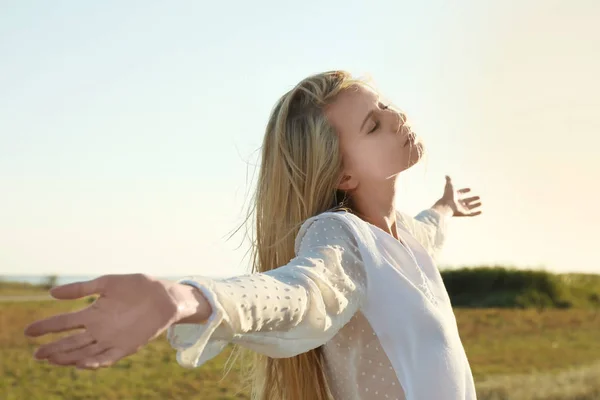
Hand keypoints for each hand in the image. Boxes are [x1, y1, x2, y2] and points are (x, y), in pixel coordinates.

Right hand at [24, 274, 203, 369]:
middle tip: (36, 354)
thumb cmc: (137, 286)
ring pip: (85, 353)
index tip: (28, 331)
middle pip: (71, 342)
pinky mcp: (126, 347)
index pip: (65, 323)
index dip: (47, 327)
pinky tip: (82, 363)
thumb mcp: (107, 283)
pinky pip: (107, 358)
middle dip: (54, 348)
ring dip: (70, 357)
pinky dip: (94, 362)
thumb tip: (52, 293)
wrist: (163, 296)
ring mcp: (111, 339)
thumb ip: (81, 289)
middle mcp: (99, 329)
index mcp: (93, 313)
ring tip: (52, 359)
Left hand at [434, 175, 481, 216]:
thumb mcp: (449, 186)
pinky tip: (481, 211)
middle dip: (472, 199)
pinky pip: (471, 214)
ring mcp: (461, 209)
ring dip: (475, 205)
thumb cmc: (448, 196)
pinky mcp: (464, 213)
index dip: (464, 191)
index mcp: (454, 196)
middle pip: (466, 201)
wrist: (447, 205)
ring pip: (470, 207)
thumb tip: (446, 175)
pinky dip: (476, 213)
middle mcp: (458, 203)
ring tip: (481, 203)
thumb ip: (449, 180)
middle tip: (478, 197)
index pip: (460, 193)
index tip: (470, 189)